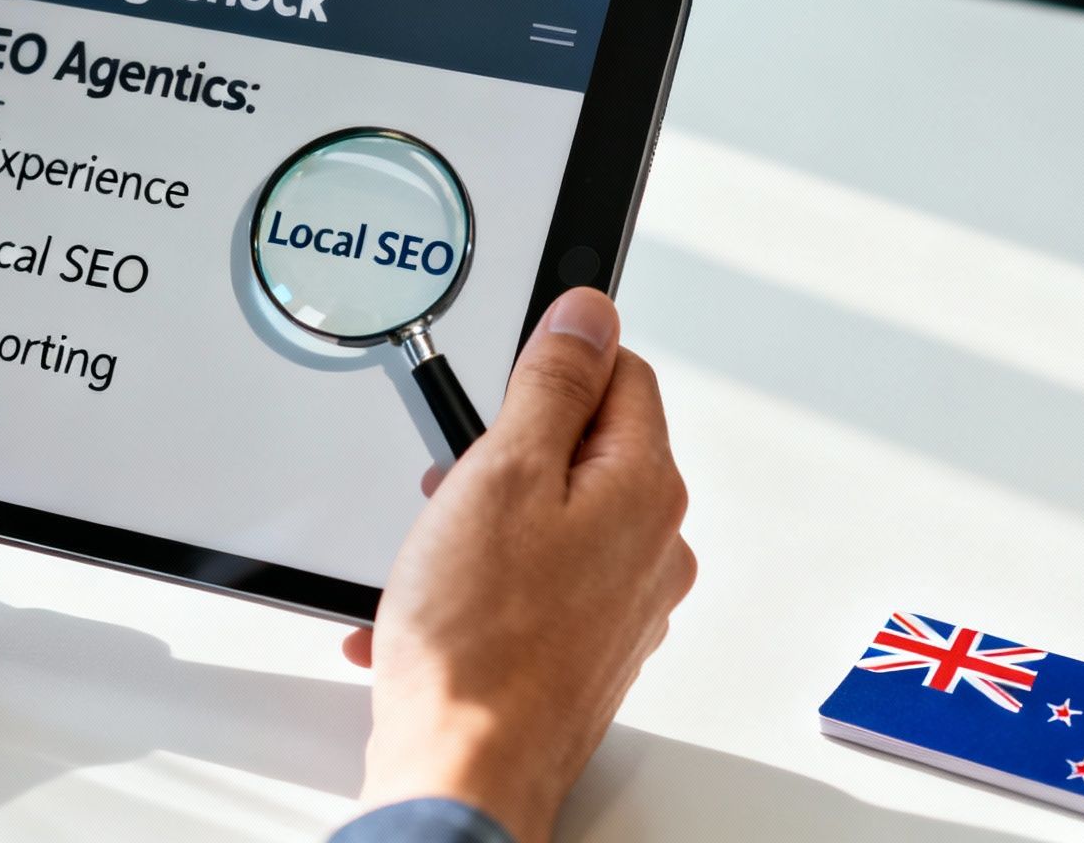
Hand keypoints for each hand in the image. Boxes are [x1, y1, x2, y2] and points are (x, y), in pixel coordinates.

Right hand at [345, 288, 695, 841]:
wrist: (465, 771)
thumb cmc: (480, 642)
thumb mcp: (502, 473)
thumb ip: (552, 382)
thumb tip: (590, 311)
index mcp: (645, 489)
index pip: (622, 373)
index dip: (551, 368)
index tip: (500, 385)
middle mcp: (652, 546)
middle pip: (582, 448)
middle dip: (505, 455)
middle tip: (451, 488)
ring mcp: (623, 604)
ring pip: (551, 517)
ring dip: (484, 522)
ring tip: (434, 557)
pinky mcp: (586, 648)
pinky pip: (534, 583)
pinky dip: (480, 583)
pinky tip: (431, 607)